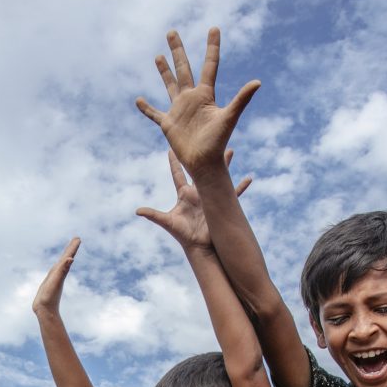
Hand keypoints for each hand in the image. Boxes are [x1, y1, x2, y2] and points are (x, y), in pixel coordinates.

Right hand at [33, 238, 79, 316]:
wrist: (45, 311)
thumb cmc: (50, 297)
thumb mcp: (56, 281)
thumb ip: (63, 270)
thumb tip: (70, 259)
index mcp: (61, 272)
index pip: (68, 256)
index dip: (73, 247)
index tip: (78, 238)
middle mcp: (59, 274)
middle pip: (66, 258)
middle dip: (71, 248)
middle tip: (77, 239)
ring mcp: (55, 279)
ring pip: (61, 265)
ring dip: (65, 257)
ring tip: (69, 251)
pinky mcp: (50, 283)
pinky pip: (55, 272)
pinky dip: (58, 268)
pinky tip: (59, 268)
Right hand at [135, 28, 259, 173]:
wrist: (205, 163)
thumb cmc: (218, 142)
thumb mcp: (229, 118)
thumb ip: (241, 99)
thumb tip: (258, 82)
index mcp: (205, 95)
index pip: (209, 65)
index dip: (212, 47)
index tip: (214, 29)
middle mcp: (191, 98)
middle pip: (183, 69)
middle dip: (177, 50)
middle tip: (171, 32)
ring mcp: (179, 110)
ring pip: (169, 85)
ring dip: (164, 71)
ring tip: (158, 56)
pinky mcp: (168, 124)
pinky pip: (155, 114)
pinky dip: (146, 108)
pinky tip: (139, 100)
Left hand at [136, 151, 250, 250]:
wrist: (200, 247)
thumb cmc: (183, 235)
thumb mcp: (168, 223)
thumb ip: (153, 215)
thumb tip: (137, 210)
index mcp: (184, 194)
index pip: (177, 173)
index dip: (174, 160)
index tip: (171, 147)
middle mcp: (197, 192)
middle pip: (200, 168)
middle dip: (203, 154)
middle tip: (204, 139)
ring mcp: (210, 197)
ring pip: (219, 175)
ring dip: (225, 164)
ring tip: (230, 150)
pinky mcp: (221, 204)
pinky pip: (234, 193)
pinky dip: (241, 186)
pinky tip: (250, 178)